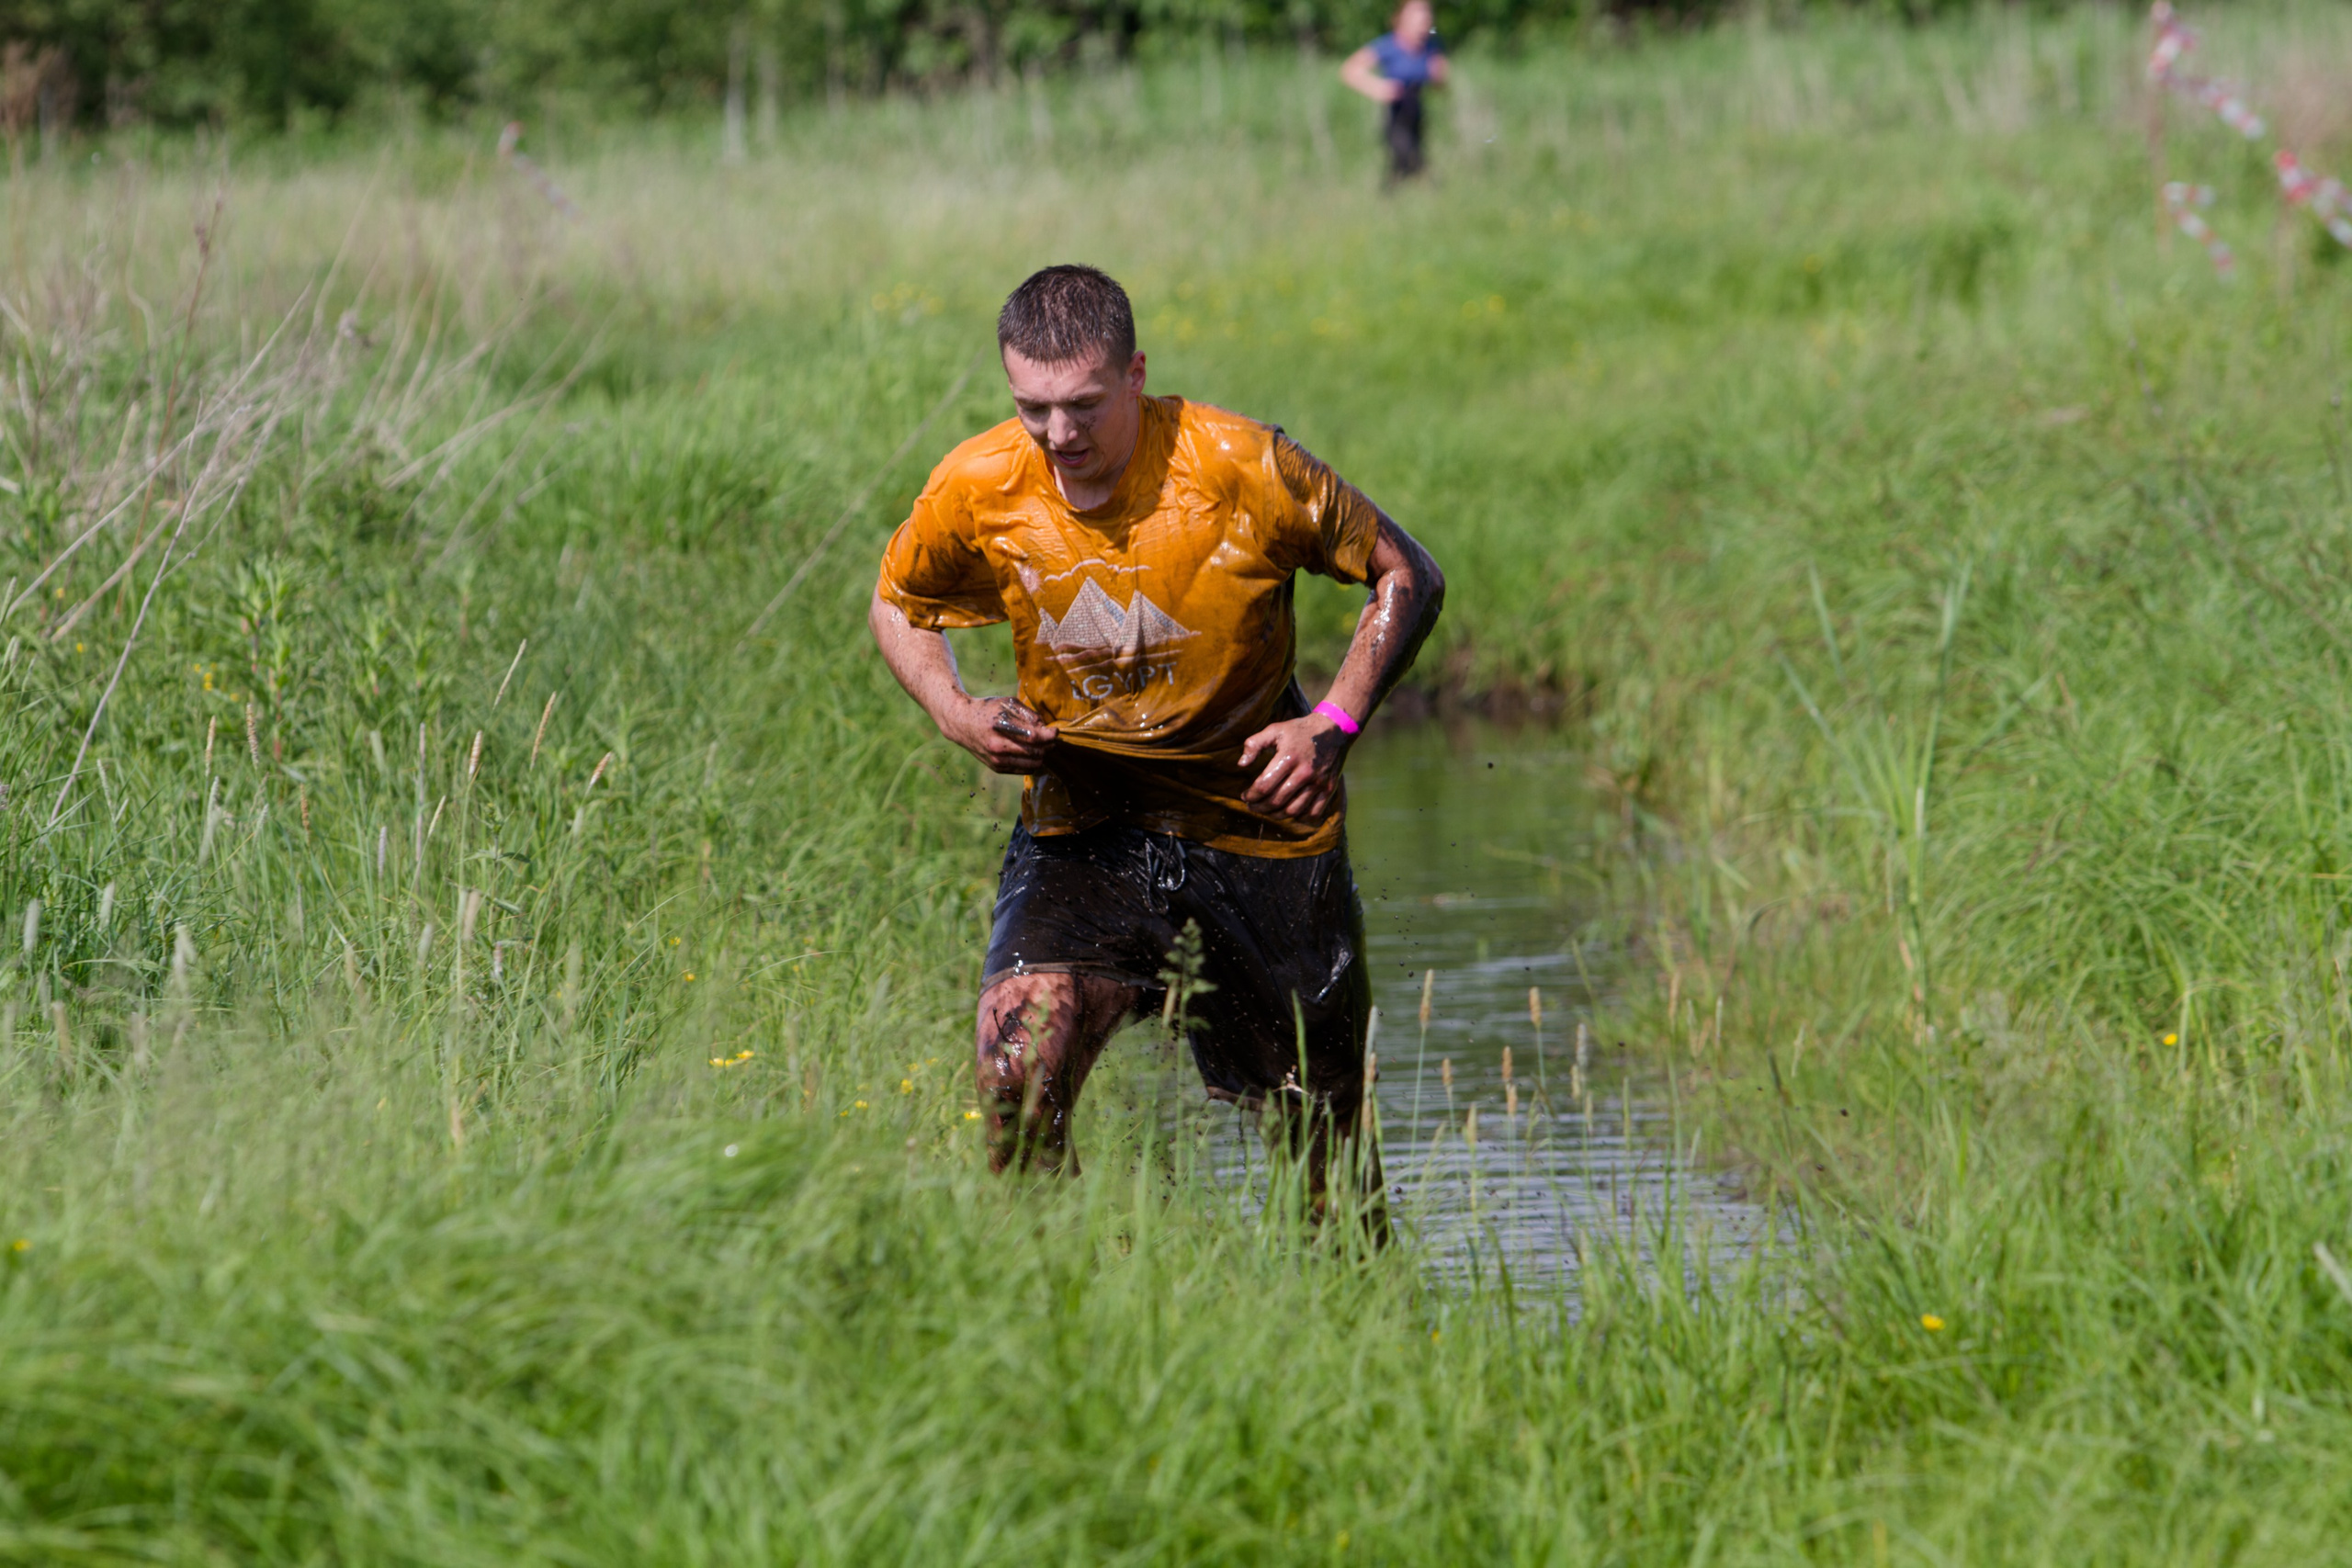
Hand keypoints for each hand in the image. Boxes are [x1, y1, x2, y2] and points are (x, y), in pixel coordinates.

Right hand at [943, 696, 1057, 774]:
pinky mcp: (997, 767)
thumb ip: (1029, 715)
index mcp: (1000, 727)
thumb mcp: (1007, 703)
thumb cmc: (987, 710)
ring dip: (1042, 755)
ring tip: (1041, 745)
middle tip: (1049, 738)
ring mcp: (996, 759)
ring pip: (1032, 764)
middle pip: (1035, 753)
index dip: (1049, 735)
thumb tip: (1046, 728)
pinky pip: (1024, 770)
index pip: (1033, 737)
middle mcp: (997, 746)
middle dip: (1048, 745)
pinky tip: (1030, 751)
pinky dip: (1032, 762)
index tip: (1055, 731)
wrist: (961, 723)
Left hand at [1239, 712, 1351, 822]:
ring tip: (1267, 810)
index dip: (1251, 795)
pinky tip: (1290, 811)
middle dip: (1259, 807)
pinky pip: (1313, 813)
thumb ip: (1254, 744)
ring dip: (1276, 815)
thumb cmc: (1299, 730)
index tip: (1245, 796)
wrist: (1333, 729)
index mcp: (1288, 757)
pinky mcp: (1328, 788)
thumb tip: (1241, 764)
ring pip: (1293, 811)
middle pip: (1276, 801)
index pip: (1264, 786)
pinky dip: (1299, 817)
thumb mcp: (1274, 730)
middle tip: (1252, 806)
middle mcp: (1304, 772)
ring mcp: (1318, 782)